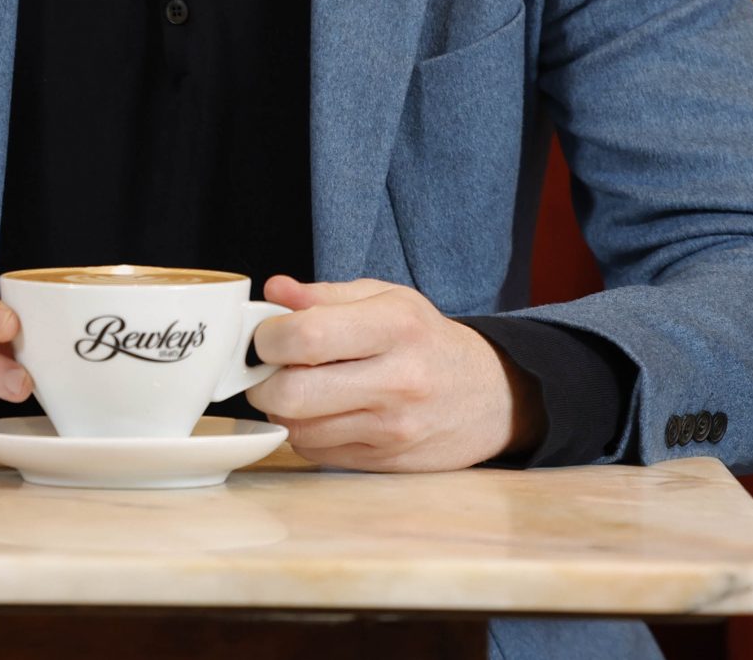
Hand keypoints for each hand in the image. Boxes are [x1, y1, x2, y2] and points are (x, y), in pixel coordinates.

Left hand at [249, 276, 543, 471]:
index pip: (305, 337)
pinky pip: (316, 451)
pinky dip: (304, 432)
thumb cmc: (426, 339)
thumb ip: (324, 295)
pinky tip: (321, 412)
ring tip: (297, 387)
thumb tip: (274, 290)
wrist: (492, 397)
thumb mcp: (385, 299)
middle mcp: (397, 381)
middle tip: (267, 368)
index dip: (267, 337)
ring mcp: (393, 429)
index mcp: (395, 327)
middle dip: (261, 381)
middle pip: (292, 394)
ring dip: (280, 410)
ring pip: (297, 429)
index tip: (265, 336)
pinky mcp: (387, 461)